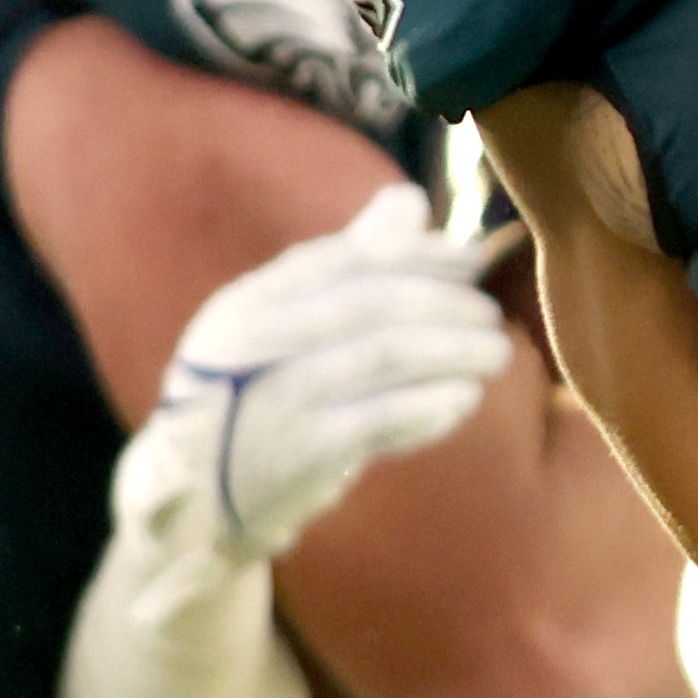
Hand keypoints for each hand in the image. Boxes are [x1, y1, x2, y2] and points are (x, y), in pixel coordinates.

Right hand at [134, 186, 511, 562]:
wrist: (200, 498)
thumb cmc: (259, 397)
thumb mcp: (284, 326)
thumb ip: (349, 264)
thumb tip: (410, 200)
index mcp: (248, 302)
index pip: (346, 259)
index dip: (419, 255)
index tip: (473, 260)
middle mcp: (251, 343)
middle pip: (369, 303)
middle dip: (444, 303)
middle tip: (492, 315)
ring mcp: (272, 398)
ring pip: (381, 357)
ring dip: (451, 351)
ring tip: (497, 354)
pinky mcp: (297, 455)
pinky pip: (380, 421)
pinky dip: (430, 406)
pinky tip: (464, 399)